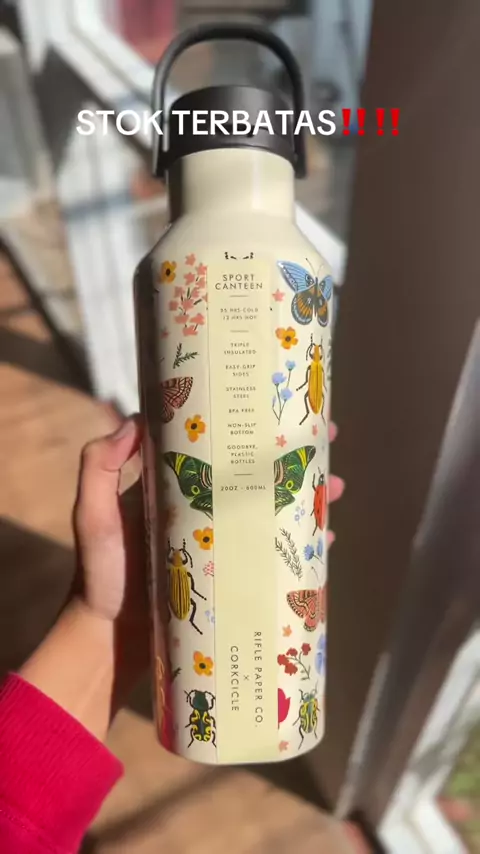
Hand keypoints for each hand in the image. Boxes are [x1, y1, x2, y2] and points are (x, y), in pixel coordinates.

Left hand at [72, 416, 343, 714]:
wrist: (110, 641)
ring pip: (270, 510)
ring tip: (336, 487)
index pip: (216, 445)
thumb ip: (98, 467)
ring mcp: (220, 542)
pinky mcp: (232, 575)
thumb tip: (135, 420)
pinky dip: (299, 544)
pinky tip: (326, 539)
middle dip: (291, 458)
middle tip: (328, 441)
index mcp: (174, 487)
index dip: (247, 425)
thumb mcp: (93, 516)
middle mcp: (202, 508)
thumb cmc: (102, 575)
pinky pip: (272, 552)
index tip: (276, 410)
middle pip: (254, 475)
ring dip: (304, 496)